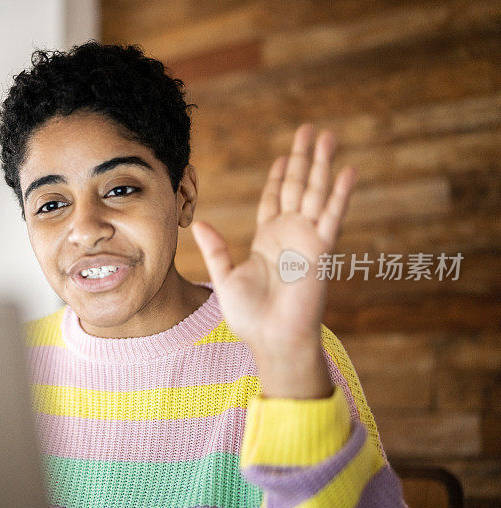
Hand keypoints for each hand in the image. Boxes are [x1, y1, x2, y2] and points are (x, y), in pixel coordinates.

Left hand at [191, 124, 355, 398]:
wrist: (272, 339)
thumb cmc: (249, 316)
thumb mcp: (225, 277)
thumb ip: (215, 249)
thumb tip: (199, 223)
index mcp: (267, 240)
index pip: (274, 199)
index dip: (279, 177)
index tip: (283, 156)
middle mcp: (289, 234)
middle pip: (296, 186)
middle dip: (302, 158)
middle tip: (309, 130)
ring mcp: (306, 239)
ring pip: (315, 192)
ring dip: (322, 164)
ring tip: (328, 136)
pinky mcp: (321, 250)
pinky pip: (332, 215)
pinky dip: (340, 193)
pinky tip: (347, 170)